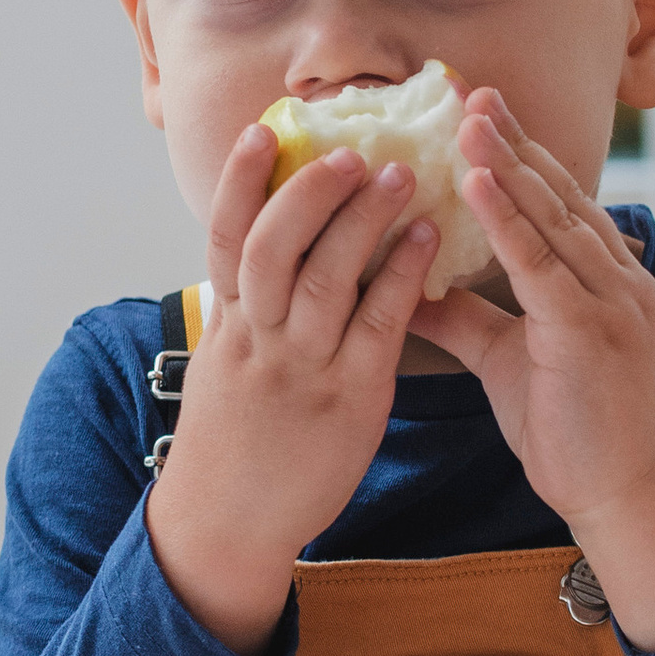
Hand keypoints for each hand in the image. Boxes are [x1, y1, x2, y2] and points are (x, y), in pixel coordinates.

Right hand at [146, 124, 440, 653]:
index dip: (240, 181)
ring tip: (400, 174)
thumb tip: (263, 251)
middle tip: (350, 148)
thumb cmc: (235, 440)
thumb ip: (247, 308)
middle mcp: (258, 339)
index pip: (225, 238)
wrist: (229, 523)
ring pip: (327, 280)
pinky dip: (402, 278)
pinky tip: (429, 240)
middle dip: (309, 192)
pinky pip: (377, 327)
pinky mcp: (348, 398)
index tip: (263, 131)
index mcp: (227, 324)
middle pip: (275, 248)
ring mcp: (302, 367)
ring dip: (363, 221)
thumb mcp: (226, 365)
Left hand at [406, 93, 654, 652]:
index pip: (556, 201)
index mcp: (603, 278)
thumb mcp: (508, 358)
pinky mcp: (591, 329)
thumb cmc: (570, 430)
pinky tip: (472, 183)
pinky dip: (505, 219)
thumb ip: (467, 316)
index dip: (517, 155)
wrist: (620, 493)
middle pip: (557, 193)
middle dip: (511, 141)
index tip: (476, 112)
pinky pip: (541, 262)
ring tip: (465, 119)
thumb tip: (408, 284)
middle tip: (468, 91)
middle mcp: (616, 276)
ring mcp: (611, 299)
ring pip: (551, 216)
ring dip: (505, 164)